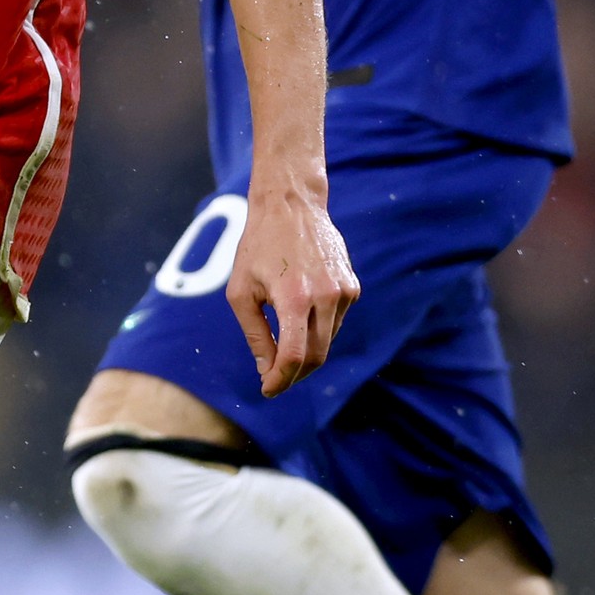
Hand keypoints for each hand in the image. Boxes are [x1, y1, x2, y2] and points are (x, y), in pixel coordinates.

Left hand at [224, 174, 356, 394]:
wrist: (291, 205)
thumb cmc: (258, 246)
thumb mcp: (241, 291)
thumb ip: (255, 334)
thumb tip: (266, 369)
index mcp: (295, 298)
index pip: (293, 356)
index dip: (280, 380)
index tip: (268, 389)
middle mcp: (325, 296)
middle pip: (315, 356)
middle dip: (294, 374)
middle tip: (274, 380)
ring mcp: (344, 291)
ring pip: (327, 341)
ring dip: (305, 352)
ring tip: (282, 347)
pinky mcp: (352, 286)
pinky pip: (335, 321)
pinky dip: (317, 330)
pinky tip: (301, 316)